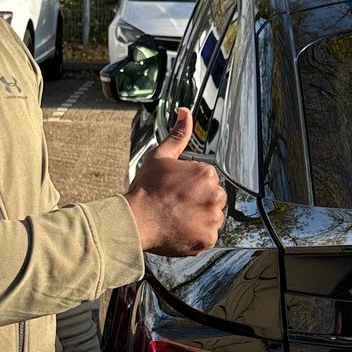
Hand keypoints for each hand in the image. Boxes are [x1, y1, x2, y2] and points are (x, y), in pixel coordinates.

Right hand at [125, 108, 226, 256]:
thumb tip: (185, 112)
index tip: (175, 191)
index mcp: (207, 173)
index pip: (207, 180)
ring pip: (211, 218)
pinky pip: (208, 237)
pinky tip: (179, 230)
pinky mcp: (209, 239)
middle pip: (213, 198)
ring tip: (176, 218)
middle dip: (198, 202)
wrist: (135, 220)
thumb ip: (178, 135)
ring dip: (199, 219)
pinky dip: (196, 236)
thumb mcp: (160, 157)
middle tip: (175, 206)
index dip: (190, 186)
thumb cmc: (146, 189)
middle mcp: (216, 195)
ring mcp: (213, 219)